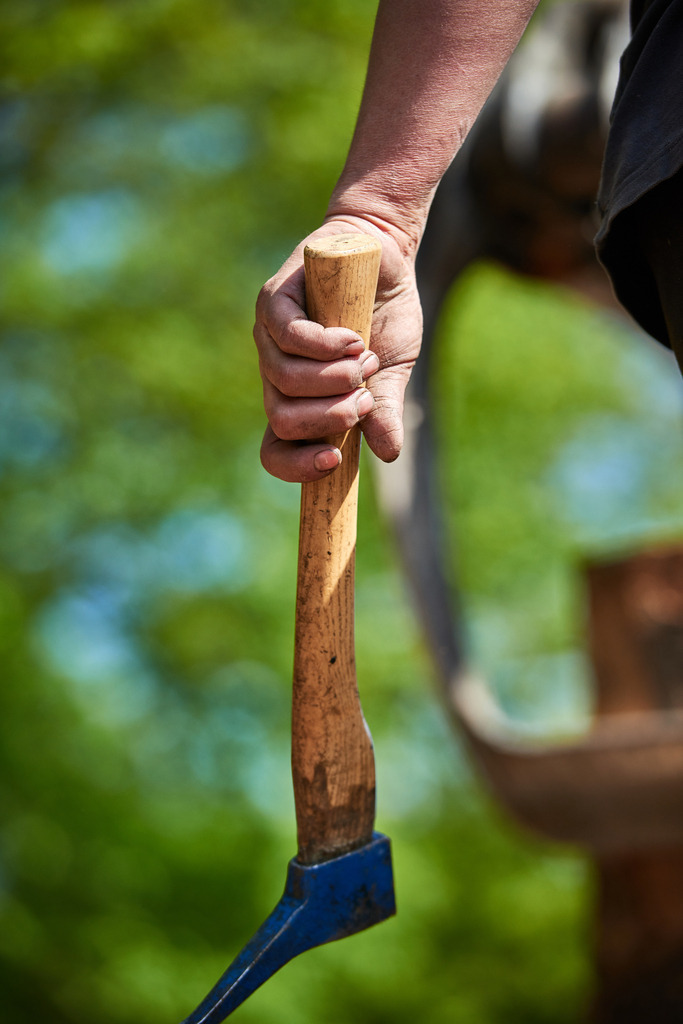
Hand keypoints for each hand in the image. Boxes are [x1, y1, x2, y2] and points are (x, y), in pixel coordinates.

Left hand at [253, 217, 422, 482]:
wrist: (385, 254)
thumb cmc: (384, 316)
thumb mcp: (394, 371)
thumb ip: (385, 410)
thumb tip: (389, 454)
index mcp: (299, 402)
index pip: (276, 450)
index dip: (297, 466)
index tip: (336, 460)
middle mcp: (277, 374)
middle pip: (281, 420)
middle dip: (329, 418)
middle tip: (364, 399)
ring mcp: (269, 338)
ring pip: (284, 380)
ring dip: (333, 379)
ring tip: (365, 361)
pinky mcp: (274, 300)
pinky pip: (289, 336)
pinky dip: (325, 346)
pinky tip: (352, 341)